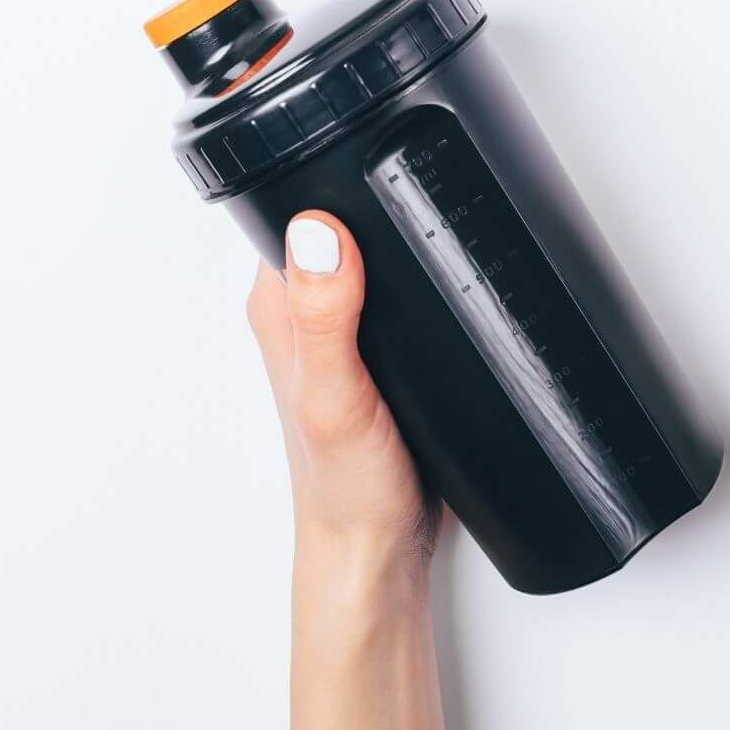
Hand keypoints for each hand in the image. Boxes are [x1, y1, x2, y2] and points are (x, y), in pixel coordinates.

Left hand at [246, 211, 434, 586]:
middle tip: (428, 219)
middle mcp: (307, 313)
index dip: (337, 182)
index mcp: (278, 306)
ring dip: (414, 252)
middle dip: (387, 212)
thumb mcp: (333, 396)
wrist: (380, 550)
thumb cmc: (344, 488)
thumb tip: (319, 232)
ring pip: (380, 262)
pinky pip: (405, 299)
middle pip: (345, 225)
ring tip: (444, 251)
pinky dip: (429, 291)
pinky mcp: (385, 357)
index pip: (296, 209)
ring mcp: (347, 334)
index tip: (382, 180)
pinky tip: (450, 296)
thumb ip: (323, 316)